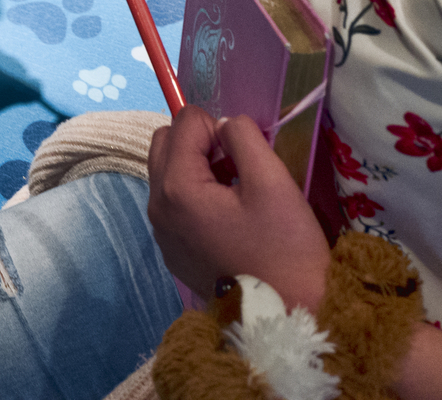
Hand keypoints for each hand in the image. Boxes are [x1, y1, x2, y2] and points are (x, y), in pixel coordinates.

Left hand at [146, 107, 329, 310]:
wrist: (284, 318)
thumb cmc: (284, 249)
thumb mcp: (272, 182)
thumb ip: (243, 137)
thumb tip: (225, 125)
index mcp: (177, 188)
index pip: (186, 121)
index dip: (219, 127)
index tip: (245, 156)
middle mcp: (157, 207)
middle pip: (164, 142)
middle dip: (199, 142)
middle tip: (237, 168)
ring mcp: (161, 232)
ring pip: (167, 172)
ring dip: (196, 168)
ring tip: (236, 194)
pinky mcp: (171, 251)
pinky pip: (173, 203)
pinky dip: (195, 196)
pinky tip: (229, 220)